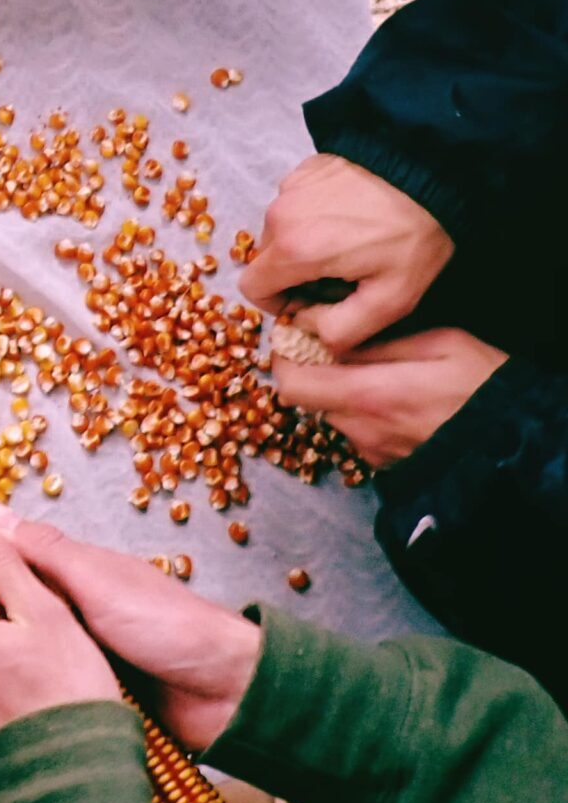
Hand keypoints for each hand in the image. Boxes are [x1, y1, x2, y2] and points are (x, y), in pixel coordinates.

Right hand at [0, 506, 262, 751]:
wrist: (222, 695)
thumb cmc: (166, 627)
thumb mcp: (97, 581)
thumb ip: (43, 552)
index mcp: (71, 571)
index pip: (6, 556)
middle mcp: (67, 607)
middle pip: (6, 602)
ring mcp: (73, 650)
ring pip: (17, 643)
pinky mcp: (81, 688)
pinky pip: (38, 680)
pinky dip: (15, 682)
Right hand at [240, 153, 454, 354]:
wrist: (433, 172)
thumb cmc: (415, 237)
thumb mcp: (391, 301)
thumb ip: (340, 330)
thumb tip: (307, 328)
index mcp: (293, 250)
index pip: (251, 289)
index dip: (278, 303)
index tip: (313, 300)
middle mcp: (280, 216)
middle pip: (266, 260)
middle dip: (294, 275)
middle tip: (340, 274)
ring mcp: (290, 188)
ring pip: (280, 232)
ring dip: (303, 244)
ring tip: (348, 242)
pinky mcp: (304, 170)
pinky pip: (294, 203)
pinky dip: (313, 216)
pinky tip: (349, 215)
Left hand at [272, 327, 505, 467]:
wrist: (517, 442)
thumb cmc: (484, 384)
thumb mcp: (439, 344)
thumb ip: (379, 343)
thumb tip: (333, 339)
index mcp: (370, 396)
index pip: (293, 384)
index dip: (285, 359)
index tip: (295, 338)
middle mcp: (363, 430)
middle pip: (308, 400)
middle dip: (312, 372)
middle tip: (332, 349)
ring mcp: (373, 452)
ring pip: (333, 416)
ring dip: (338, 394)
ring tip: (371, 373)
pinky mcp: (385, 465)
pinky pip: (357, 433)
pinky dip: (361, 414)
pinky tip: (391, 400)